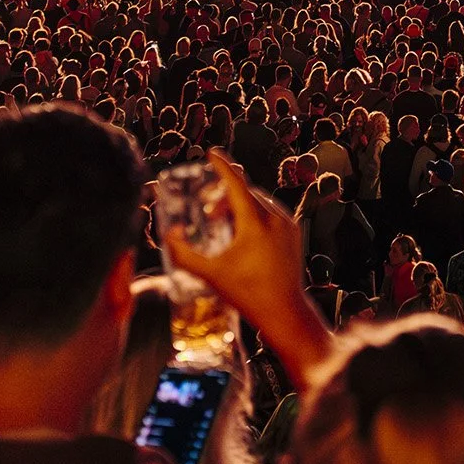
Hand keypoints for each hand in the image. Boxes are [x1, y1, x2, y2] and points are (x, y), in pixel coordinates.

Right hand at [164, 150, 332, 381]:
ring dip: (239, 204)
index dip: (222, 165)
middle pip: (246, 192)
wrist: (284, 311)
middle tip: (208, 209)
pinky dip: (254, 213)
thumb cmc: (246, 293)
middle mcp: (275, 217)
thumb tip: (170, 234)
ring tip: (222, 223)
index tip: (211, 152)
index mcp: (255, 222)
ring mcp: (288, 224)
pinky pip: (271, 212)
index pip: (236, 183)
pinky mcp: (294, 233)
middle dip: (225, 194)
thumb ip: (184, 254)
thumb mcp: (210, 274)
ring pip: (259, 201)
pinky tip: (242, 233)